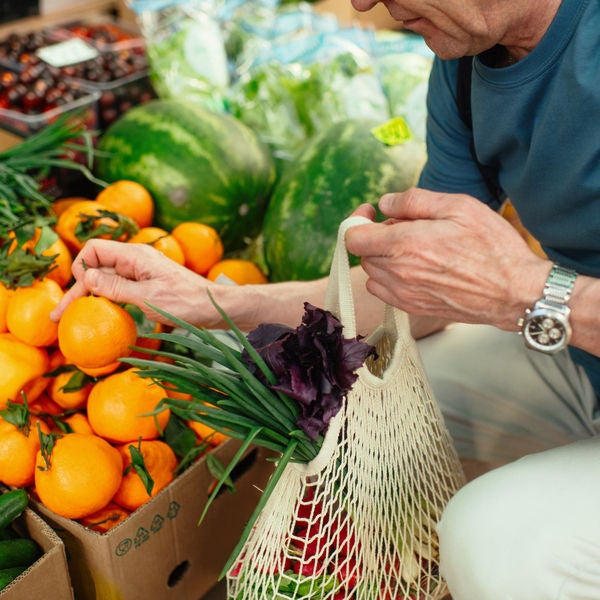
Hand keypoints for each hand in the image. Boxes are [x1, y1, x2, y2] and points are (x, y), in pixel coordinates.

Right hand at [50, 239, 221, 327]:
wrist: (216, 307)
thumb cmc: (187, 302)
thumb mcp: (149, 297)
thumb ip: (116, 287)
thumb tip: (85, 276)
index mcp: (135, 256)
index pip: (94, 249)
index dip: (81, 267)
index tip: (80, 291)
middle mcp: (137, 261)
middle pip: (97, 267)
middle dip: (77, 289)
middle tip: (58, 316)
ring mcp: (143, 273)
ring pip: (108, 280)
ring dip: (90, 296)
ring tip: (74, 318)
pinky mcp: (149, 285)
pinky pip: (122, 289)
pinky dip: (108, 300)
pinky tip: (103, 316)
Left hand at [345, 188, 550, 329]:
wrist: (514, 292)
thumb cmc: (492, 248)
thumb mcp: (459, 207)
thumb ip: (414, 201)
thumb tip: (384, 203)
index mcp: (405, 244)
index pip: (353, 237)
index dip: (358, 220)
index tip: (371, 214)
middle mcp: (398, 272)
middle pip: (364, 253)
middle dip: (377, 236)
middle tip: (407, 228)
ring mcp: (403, 294)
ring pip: (372, 272)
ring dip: (384, 257)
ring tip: (415, 248)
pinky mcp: (411, 308)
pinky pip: (383, 290)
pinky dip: (389, 277)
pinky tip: (415, 268)